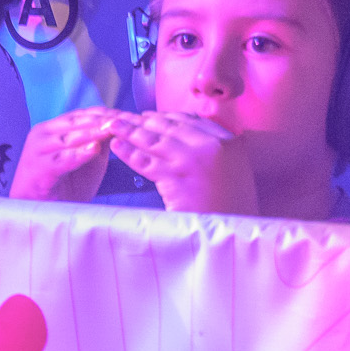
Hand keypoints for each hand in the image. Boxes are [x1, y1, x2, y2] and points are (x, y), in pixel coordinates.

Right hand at [10, 106, 129, 201]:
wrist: (36, 211)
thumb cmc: (63, 185)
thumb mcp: (84, 159)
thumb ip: (97, 143)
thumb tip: (118, 127)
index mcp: (53, 128)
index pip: (82, 115)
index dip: (104, 114)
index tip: (125, 115)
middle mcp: (43, 133)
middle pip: (77, 122)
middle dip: (102, 121)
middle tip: (124, 120)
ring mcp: (38, 149)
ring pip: (69, 138)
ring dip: (92, 133)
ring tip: (112, 130)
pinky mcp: (38, 168)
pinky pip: (61, 159)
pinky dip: (78, 154)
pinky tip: (93, 149)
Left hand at [111, 111, 257, 214]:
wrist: (234, 235)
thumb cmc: (234, 207)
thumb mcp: (236, 170)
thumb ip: (217, 150)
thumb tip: (190, 136)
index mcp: (229, 141)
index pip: (191, 121)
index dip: (167, 117)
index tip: (150, 116)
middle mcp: (210, 146)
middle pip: (170, 127)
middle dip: (144, 121)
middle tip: (125, 117)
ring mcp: (191, 161)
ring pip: (154, 141)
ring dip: (130, 131)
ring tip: (113, 125)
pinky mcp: (174, 179)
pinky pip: (146, 162)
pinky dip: (129, 153)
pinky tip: (117, 146)